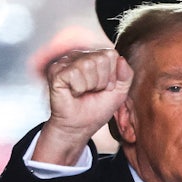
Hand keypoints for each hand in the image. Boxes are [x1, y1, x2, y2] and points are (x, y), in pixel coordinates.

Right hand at [33, 49, 133, 164]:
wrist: (79, 127)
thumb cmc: (96, 110)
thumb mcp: (119, 92)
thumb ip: (126, 75)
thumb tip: (121, 58)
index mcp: (93, 57)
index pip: (111, 54)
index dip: (112, 76)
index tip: (103, 88)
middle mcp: (79, 56)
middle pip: (101, 59)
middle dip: (101, 81)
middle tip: (92, 92)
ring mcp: (66, 62)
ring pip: (88, 64)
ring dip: (89, 85)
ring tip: (82, 92)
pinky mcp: (56, 71)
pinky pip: (75, 73)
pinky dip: (78, 88)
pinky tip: (73, 93)